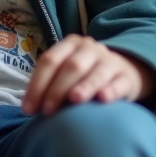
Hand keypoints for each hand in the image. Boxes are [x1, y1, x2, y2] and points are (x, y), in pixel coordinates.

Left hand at [21, 35, 151, 115]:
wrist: (124, 71)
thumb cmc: (86, 76)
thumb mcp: (67, 72)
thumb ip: (51, 83)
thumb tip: (29, 107)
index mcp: (70, 45)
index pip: (49, 60)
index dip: (37, 84)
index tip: (28, 109)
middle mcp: (90, 49)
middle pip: (71, 66)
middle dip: (56, 89)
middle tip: (47, 111)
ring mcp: (110, 61)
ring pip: (96, 72)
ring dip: (84, 86)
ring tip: (74, 99)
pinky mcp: (127, 77)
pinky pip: (119, 83)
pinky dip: (111, 91)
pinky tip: (104, 99)